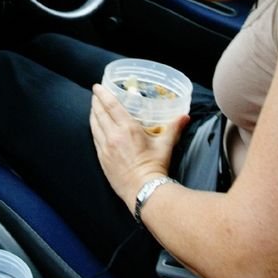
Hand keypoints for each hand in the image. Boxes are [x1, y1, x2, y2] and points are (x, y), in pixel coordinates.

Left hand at [90, 82, 189, 213]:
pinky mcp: (102, 159)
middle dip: (96, 102)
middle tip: (95, 95)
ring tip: (94, 107)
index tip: (97, 86)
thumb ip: (173, 128)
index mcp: (127, 129)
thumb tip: (184, 116)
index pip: (111, 106)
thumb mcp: (165, 145)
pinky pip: (94, 139)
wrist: (144, 190)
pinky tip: (95, 127)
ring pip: (94, 125)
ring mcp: (105, 148)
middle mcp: (113, 136)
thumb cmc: (155, 167)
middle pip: (99, 113)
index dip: (103, 94)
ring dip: (93, 114)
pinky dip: (93, 129)